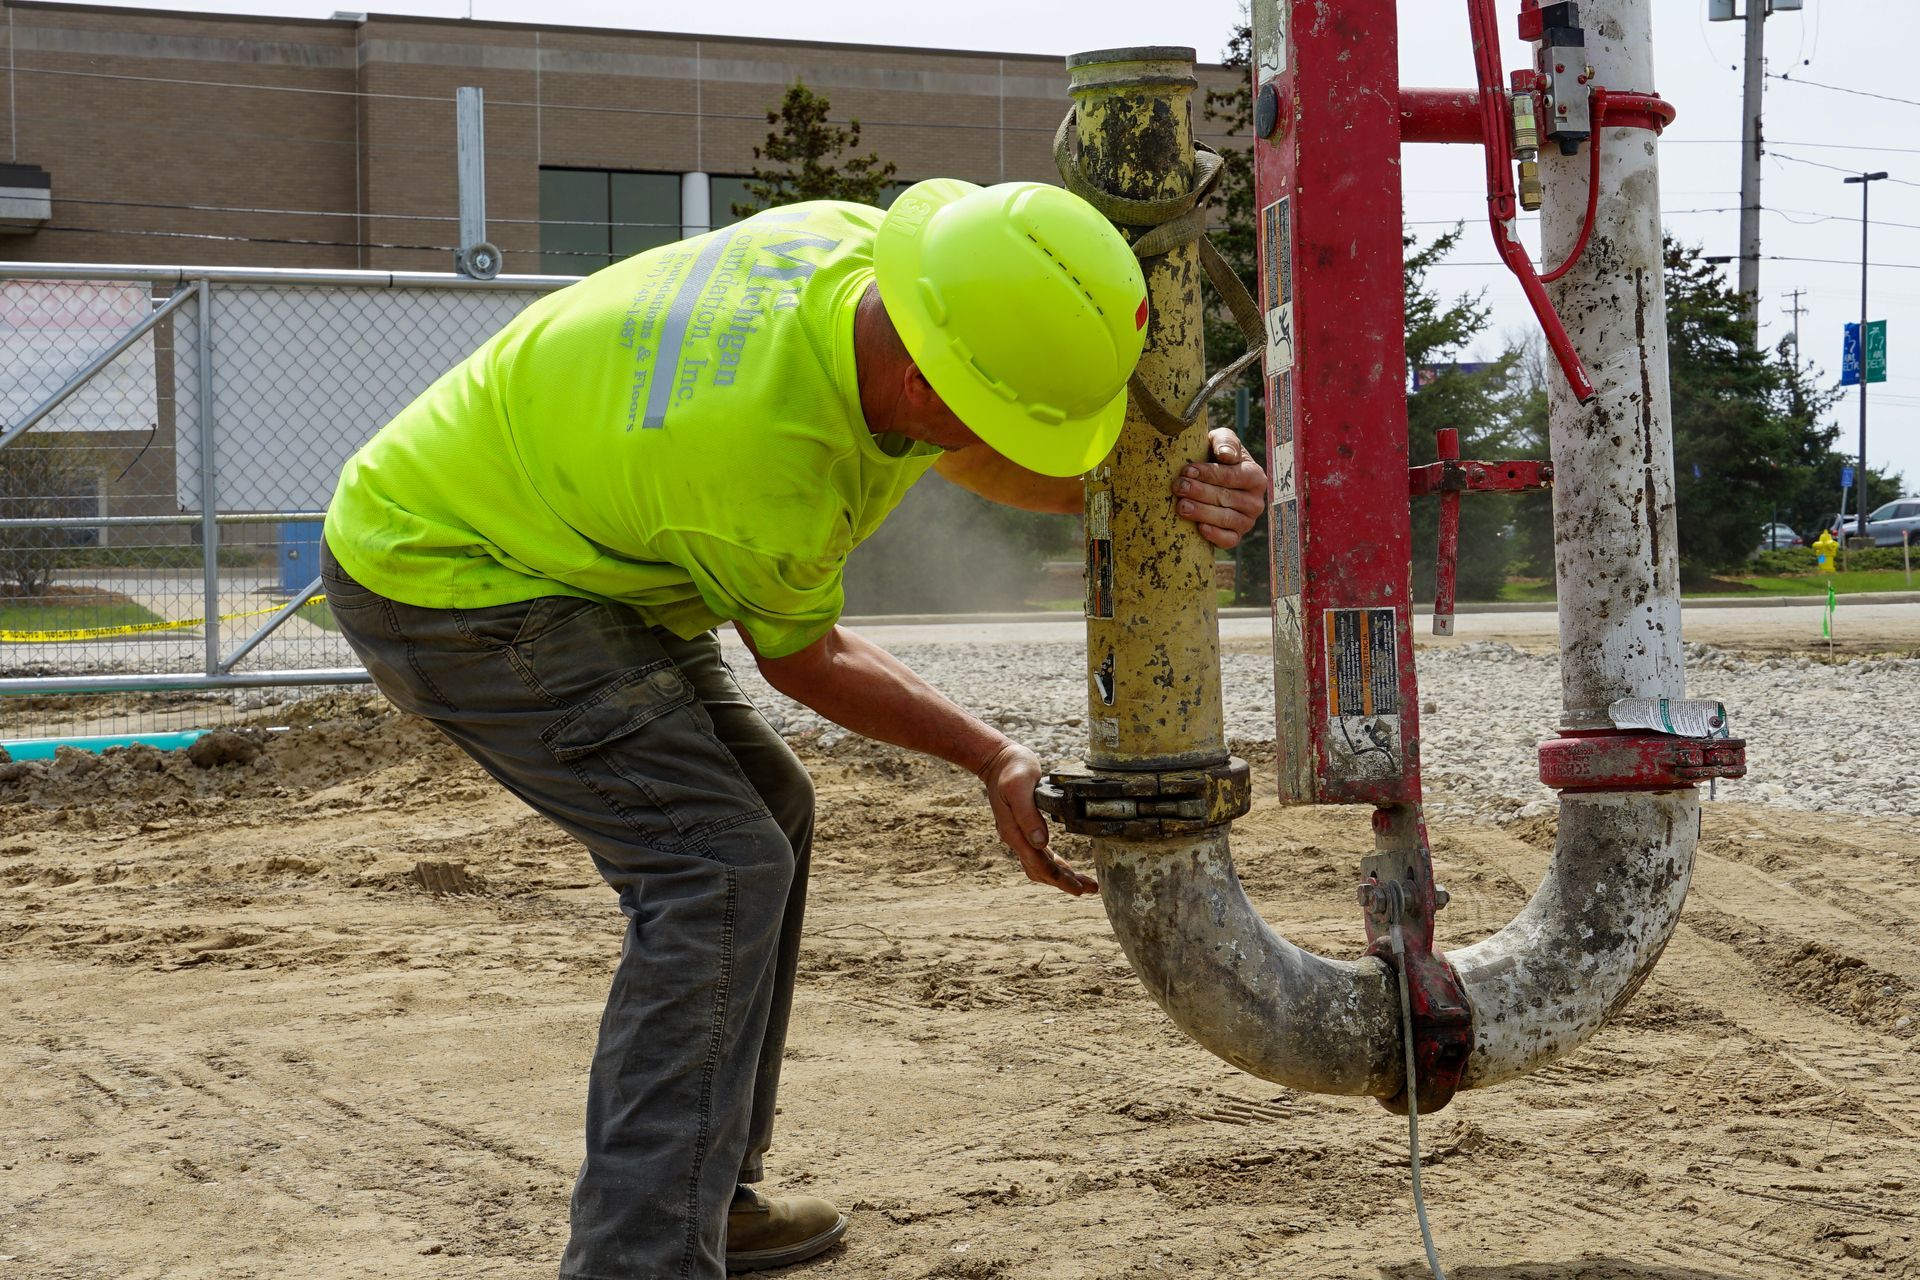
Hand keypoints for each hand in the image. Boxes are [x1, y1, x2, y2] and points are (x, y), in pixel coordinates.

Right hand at [974, 742, 1097, 895]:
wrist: (998, 760)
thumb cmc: (1011, 769)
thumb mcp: (1019, 786)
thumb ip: (1028, 814)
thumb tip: (1041, 842)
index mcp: (1014, 831)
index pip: (1038, 863)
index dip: (1059, 878)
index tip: (1078, 888)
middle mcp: (1016, 838)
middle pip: (1040, 870)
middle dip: (1064, 882)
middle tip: (1089, 889)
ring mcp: (1019, 835)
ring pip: (1040, 866)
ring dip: (1061, 877)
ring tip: (1083, 884)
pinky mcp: (1024, 829)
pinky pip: (1040, 855)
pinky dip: (1054, 865)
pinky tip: (1066, 869)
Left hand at [1172, 426, 1268, 548]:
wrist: (1210, 479)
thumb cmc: (1215, 456)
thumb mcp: (1220, 441)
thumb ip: (1226, 441)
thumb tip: (1227, 456)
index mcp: (1255, 476)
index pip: (1233, 476)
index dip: (1209, 474)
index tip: (1187, 470)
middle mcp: (1255, 501)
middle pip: (1227, 498)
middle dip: (1200, 492)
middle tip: (1179, 487)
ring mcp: (1247, 521)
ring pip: (1227, 519)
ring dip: (1203, 512)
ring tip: (1181, 506)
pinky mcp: (1236, 536)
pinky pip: (1229, 540)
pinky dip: (1215, 535)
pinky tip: (1199, 528)